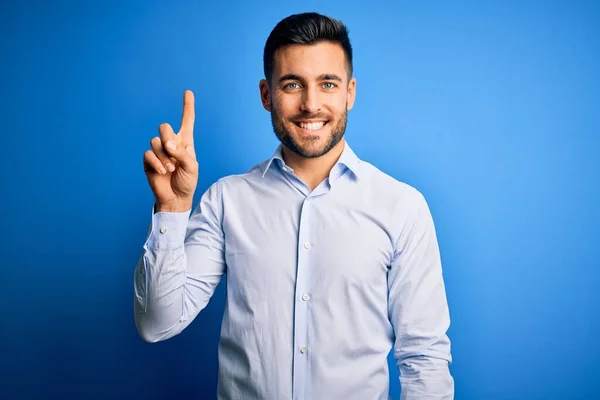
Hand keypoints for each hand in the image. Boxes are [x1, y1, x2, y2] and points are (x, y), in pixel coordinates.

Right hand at [143, 90, 197, 212]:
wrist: (176, 198)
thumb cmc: (187, 182)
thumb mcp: (192, 167)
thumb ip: (182, 153)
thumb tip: (166, 144)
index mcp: (185, 142)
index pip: (187, 121)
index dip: (187, 107)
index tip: (188, 92)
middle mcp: (171, 144)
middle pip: (164, 127)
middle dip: (167, 137)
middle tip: (173, 152)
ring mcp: (159, 152)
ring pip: (155, 142)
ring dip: (164, 156)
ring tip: (171, 169)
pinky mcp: (149, 161)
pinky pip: (148, 153)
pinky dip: (156, 162)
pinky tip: (162, 171)